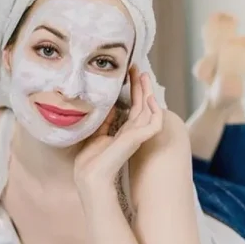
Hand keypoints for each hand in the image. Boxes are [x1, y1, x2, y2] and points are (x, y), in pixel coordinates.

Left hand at [74, 67, 162, 189]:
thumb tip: (108, 106)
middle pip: (141, 105)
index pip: (132, 108)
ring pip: (149, 110)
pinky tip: (150, 98)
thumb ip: (105, 121)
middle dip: (140, 86)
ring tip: (144, 76)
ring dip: (148, 92)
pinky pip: (155, 122)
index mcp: (123, 132)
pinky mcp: (139, 139)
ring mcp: (137, 136)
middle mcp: (132, 133)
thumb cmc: (90, 160)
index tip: (128, 74)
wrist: (89, 176)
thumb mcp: (96, 134)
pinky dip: (155, 110)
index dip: (132, 91)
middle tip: (137, 67)